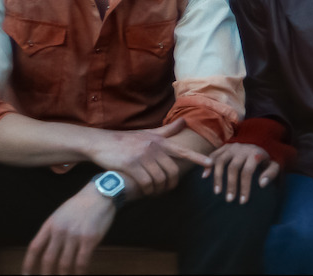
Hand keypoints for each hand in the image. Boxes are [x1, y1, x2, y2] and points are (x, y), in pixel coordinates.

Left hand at [22, 186, 115, 274]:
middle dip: (46, 274)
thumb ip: (52, 231)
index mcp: (50, 224)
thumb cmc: (80, 205)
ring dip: (64, 275)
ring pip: (64, 264)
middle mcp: (59, 231)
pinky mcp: (89, 239)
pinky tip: (80, 274)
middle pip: (48, 259)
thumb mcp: (59, 214)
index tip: (27, 274)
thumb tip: (48, 249)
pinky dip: (80, 272)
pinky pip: (81, 262)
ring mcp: (74, 236)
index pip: (34, 248)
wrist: (99, 194)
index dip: (29, 264)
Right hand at [89, 119, 211, 196]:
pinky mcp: (131, 166)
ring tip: (154, 191)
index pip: (182, 150)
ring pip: (160, 179)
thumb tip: (184, 122)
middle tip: (167, 189)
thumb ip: (167, 131)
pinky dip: (148, 190)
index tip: (210, 164)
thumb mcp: (148, 133)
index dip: (197, 158)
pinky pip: (147, 183)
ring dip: (159, 189)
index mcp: (159, 141)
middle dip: (172, 184)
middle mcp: (153, 148)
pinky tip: (145, 191)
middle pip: (172, 171)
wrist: (101, 143)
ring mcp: (142, 157)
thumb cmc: (127, 140)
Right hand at [202, 143, 279, 203]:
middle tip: (229, 200)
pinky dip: (208, 165)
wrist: (258, 144)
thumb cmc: (265, 161)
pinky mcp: (224, 147)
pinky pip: (213, 155)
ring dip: (217, 177)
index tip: (243, 201)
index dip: (244, 187)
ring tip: (217, 192)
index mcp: (255, 154)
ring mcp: (231, 147)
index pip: (248, 171)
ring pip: (220, 161)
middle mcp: (242, 149)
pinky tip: (205, 176)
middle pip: (233, 168)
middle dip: (230, 185)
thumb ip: (271, 174)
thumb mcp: (274, 165)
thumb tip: (262, 184)